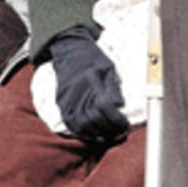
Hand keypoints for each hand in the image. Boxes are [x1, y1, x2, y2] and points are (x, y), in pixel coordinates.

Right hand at [49, 27, 128, 141]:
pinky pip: (72, 125)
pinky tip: (95, 135)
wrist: (69, 52)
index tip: (125, 123)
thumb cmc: (92, 59)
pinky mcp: (62, 105)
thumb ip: (113, 87)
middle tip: (121, 131)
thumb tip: (120, 105)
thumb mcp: (108, 68)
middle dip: (110, 129)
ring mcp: (67, 100)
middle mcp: (77, 92)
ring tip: (110, 134)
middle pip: (94, 119)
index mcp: (90, 80)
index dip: (117, 119)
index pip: (104, 106)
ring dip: (98, 134)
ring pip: (83, 126)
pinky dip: (84, 134)